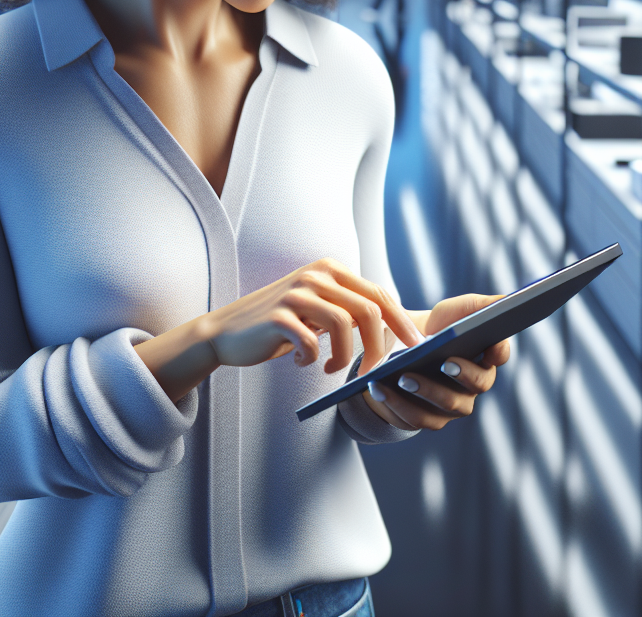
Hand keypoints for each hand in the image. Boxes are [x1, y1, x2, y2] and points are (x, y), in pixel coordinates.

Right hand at [134, 258, 422, 401]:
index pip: (378, 294)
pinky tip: (302, 363)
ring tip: (330, 369)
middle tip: (370, 373)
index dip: (401, 322)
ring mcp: (297, 293)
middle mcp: (316, 274)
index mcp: (330, 269)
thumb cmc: (280, 325)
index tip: (415, 348)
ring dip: (344, 357)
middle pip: (368, 309)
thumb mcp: (318, 310)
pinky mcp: (279, 316)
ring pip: (346, 325)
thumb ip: (348, 310)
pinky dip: (313, 360)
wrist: (226, 333)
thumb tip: (393, 330)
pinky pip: (312, 343)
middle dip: (378, 347)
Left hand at [362, 294, 509, 430]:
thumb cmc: (431, 329)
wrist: (396, 347)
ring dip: (425, 391)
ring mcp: (452, 405)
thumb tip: (505, 299)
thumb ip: (478, 305)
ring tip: (403, 377)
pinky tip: (378, 388)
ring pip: (446, 405)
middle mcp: (474, 385)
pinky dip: (396, 402)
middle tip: (445, 363)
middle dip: (462, 373)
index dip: (498, 350)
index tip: (489, 345)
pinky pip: (415, 417)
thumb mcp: (450, 312)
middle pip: (478, 384)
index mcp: (484, 356)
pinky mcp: (426, 418)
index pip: (500, 353)